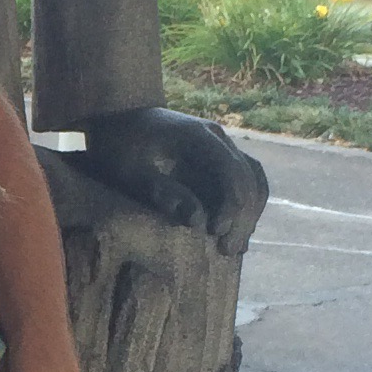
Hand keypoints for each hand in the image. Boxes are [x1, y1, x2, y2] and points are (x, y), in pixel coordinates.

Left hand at [79, 107, 267, 255]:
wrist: (118, 120)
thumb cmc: (119, 147)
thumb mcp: (130, 173)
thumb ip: (162, 193)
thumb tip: (196, 220)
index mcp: (198, 135)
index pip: (230, 170)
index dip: (231, 203)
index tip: (216, 232)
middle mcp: (217, 138)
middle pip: (247, 177)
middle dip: (242, 216)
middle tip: (228, 250)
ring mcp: (221, 146)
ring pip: (253, 179)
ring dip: (249, 213)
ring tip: (237, 247)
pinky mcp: (218, 158)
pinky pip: (244, 181)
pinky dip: (244, 206)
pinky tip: (235, 231)